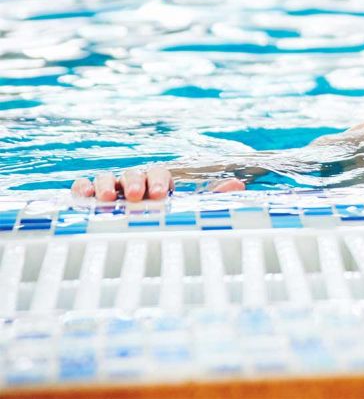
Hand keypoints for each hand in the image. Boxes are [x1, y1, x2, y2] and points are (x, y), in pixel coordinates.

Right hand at [71, 167, 244, 200]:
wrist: (139, 233)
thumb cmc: (165, 217)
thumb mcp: (188, 208)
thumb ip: (211, 197)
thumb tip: (238, 185)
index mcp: (158, 183)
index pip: (159, 174)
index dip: (160, 181)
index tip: (162, 194)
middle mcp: (134, 182)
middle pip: (134, 173)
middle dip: (136, 182)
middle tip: (139, 196)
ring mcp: (111, 188)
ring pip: (107, 177)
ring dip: (107, 184)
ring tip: (110, 198)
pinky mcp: (90, 196)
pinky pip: (83, 187)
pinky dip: (82, 187)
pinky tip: (85, 196)